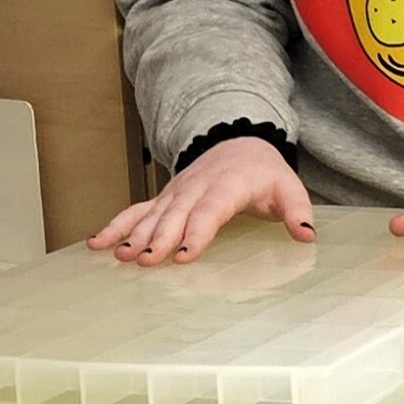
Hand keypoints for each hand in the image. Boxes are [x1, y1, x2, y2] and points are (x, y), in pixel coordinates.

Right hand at [86, 135, 313, 264]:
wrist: (240, 143)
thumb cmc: (265, 172)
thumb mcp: (289, 188)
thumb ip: (297, 211)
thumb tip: (306, 235)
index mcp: (227, 185)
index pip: (210, 210)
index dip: (196, 232)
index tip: (184, 255)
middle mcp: (196, 187)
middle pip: (175, 214)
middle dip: (158, 237)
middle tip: (145, 260)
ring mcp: (176, 192)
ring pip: (151, 213)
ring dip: (133, 234)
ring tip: (119, 255)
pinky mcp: (164, 198)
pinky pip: (136, 211)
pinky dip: (116, 226)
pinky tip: (97, 244)